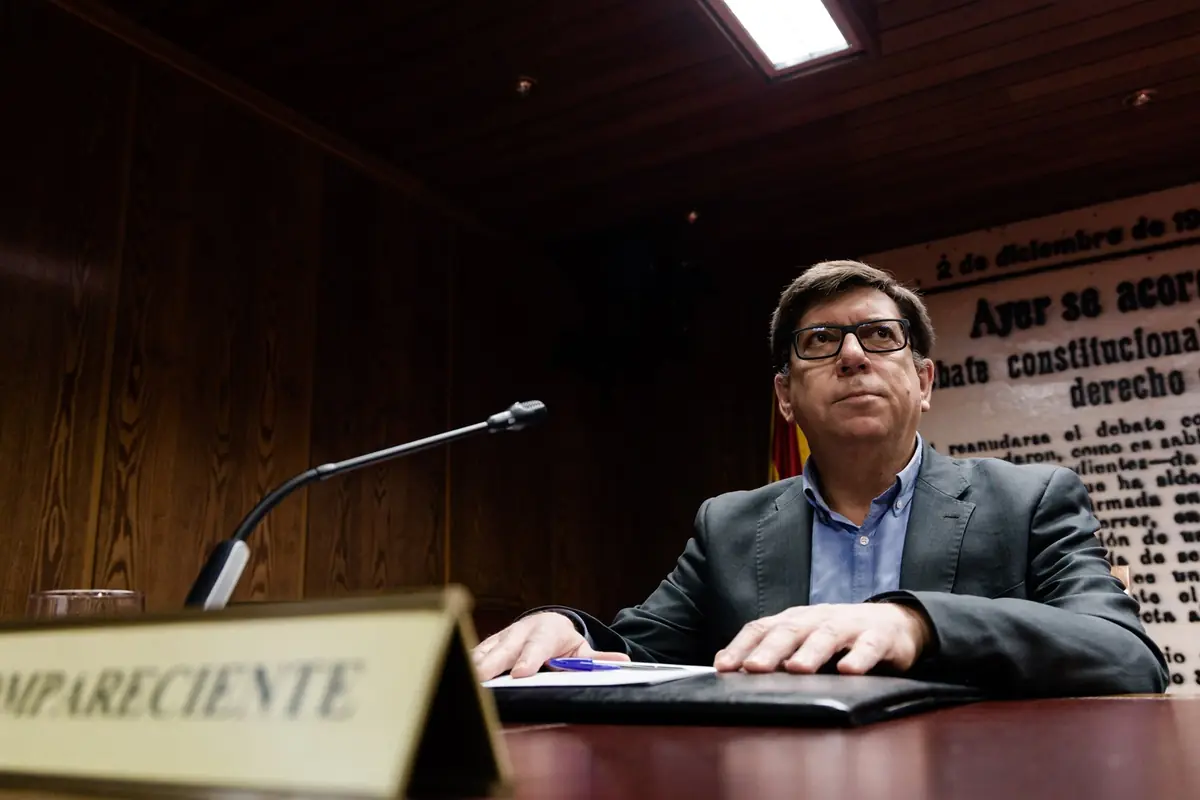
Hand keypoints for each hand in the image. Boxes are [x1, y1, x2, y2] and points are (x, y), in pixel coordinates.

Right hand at [471, 612, 630, 680]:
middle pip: (505, 648)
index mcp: (547, 632)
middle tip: (483, 678)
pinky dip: (466, 664)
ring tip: (464, 679)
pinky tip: (456, 678)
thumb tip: (623, 661)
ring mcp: (503, 637)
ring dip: (474, 664)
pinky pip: (476, 653)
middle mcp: (521, 632)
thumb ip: (599, 658)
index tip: (520, 674)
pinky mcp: (489, 644)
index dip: (528, 660)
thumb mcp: (582, 648)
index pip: (537, 646)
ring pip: (486, 650)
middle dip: (494, 663)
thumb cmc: (564, 641)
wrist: (545, 623)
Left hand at [714, 602, 931, 674]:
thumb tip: (729, 667)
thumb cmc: (839, 636)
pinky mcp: (880, 636)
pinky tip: (849, 671)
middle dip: (769, 650)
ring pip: (826, 635)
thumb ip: (771, 653)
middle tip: (752, 668)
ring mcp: (849, 625)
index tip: (723, 667)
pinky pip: (869, 646)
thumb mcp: (802, 641)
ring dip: (810, 652)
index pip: (762, 629)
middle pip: (790, 630)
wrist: (894, 623)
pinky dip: (859, 658)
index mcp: (795, 620)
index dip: (741, 647)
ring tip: (796, 668)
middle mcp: (817, 618)